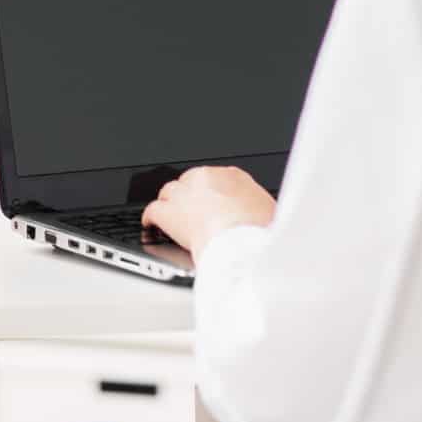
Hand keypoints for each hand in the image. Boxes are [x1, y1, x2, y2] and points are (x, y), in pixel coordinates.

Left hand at [141, 167, 275, 263]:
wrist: (244, 244)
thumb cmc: (262, 232)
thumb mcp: (270, 214)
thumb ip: (258, 210)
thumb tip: (262, 219)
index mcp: (233, 177)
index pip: (216, 179)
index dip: (211, 194)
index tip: (212, 204)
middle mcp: (206, 179)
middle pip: (190, 183)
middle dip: (190, 197)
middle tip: (193, 213)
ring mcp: (185, 194)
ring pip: (170, 193)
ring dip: (170, 205)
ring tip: (170, 215)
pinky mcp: (169, 213)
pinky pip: (153, 210)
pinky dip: (151, 218)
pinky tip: (151, 225)